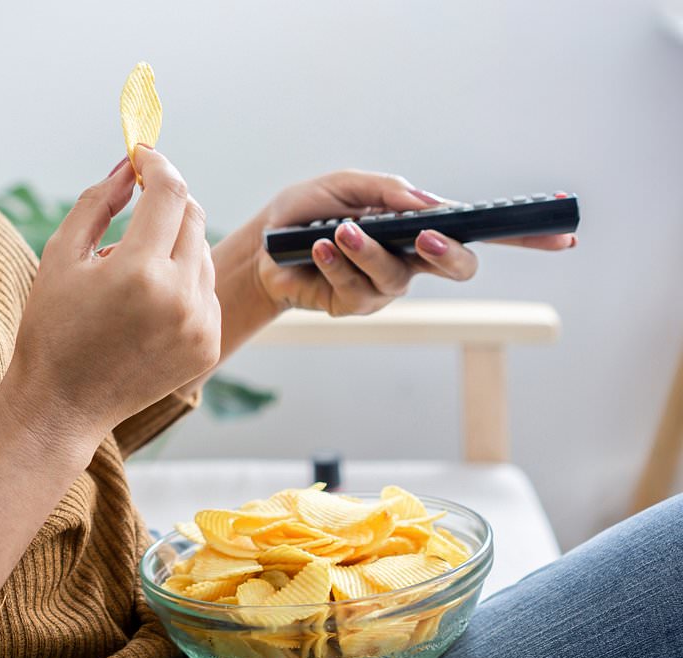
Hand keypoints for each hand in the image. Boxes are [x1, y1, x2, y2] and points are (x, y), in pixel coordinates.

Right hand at [0, 147, 220, 446]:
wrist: (62, 406)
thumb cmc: (52, 328)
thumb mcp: (61, 256)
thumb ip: (97, 202)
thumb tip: (128, 166)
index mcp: (138, 271)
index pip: (169, 191)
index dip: (156, 164)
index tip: (141, 156)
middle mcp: (179, 297)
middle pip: (193, 215)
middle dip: (166, 201)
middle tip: (136, 205)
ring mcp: (200, 324)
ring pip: (203, 252)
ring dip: (173, 244)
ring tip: (129, 273)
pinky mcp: (209, 344)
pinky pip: (206, 290)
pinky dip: (182, 282)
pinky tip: (145, 306)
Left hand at [248, 170, 576, 315]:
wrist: (263, 244)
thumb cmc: (309, 211)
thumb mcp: (346, 186)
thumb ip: (387, 191)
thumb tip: (429, 204)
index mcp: (420, 227)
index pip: (479, 231)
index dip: (525, 235)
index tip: (562, 231)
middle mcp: (412, 261)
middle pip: (458, 267)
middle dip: (446, 254)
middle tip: (421, 237)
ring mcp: (385, 287)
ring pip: (395, 276)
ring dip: (367, 251)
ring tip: (338, 232)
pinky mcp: (353, 304)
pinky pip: (354, 286)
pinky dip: (335, 262)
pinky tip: (318, 248)